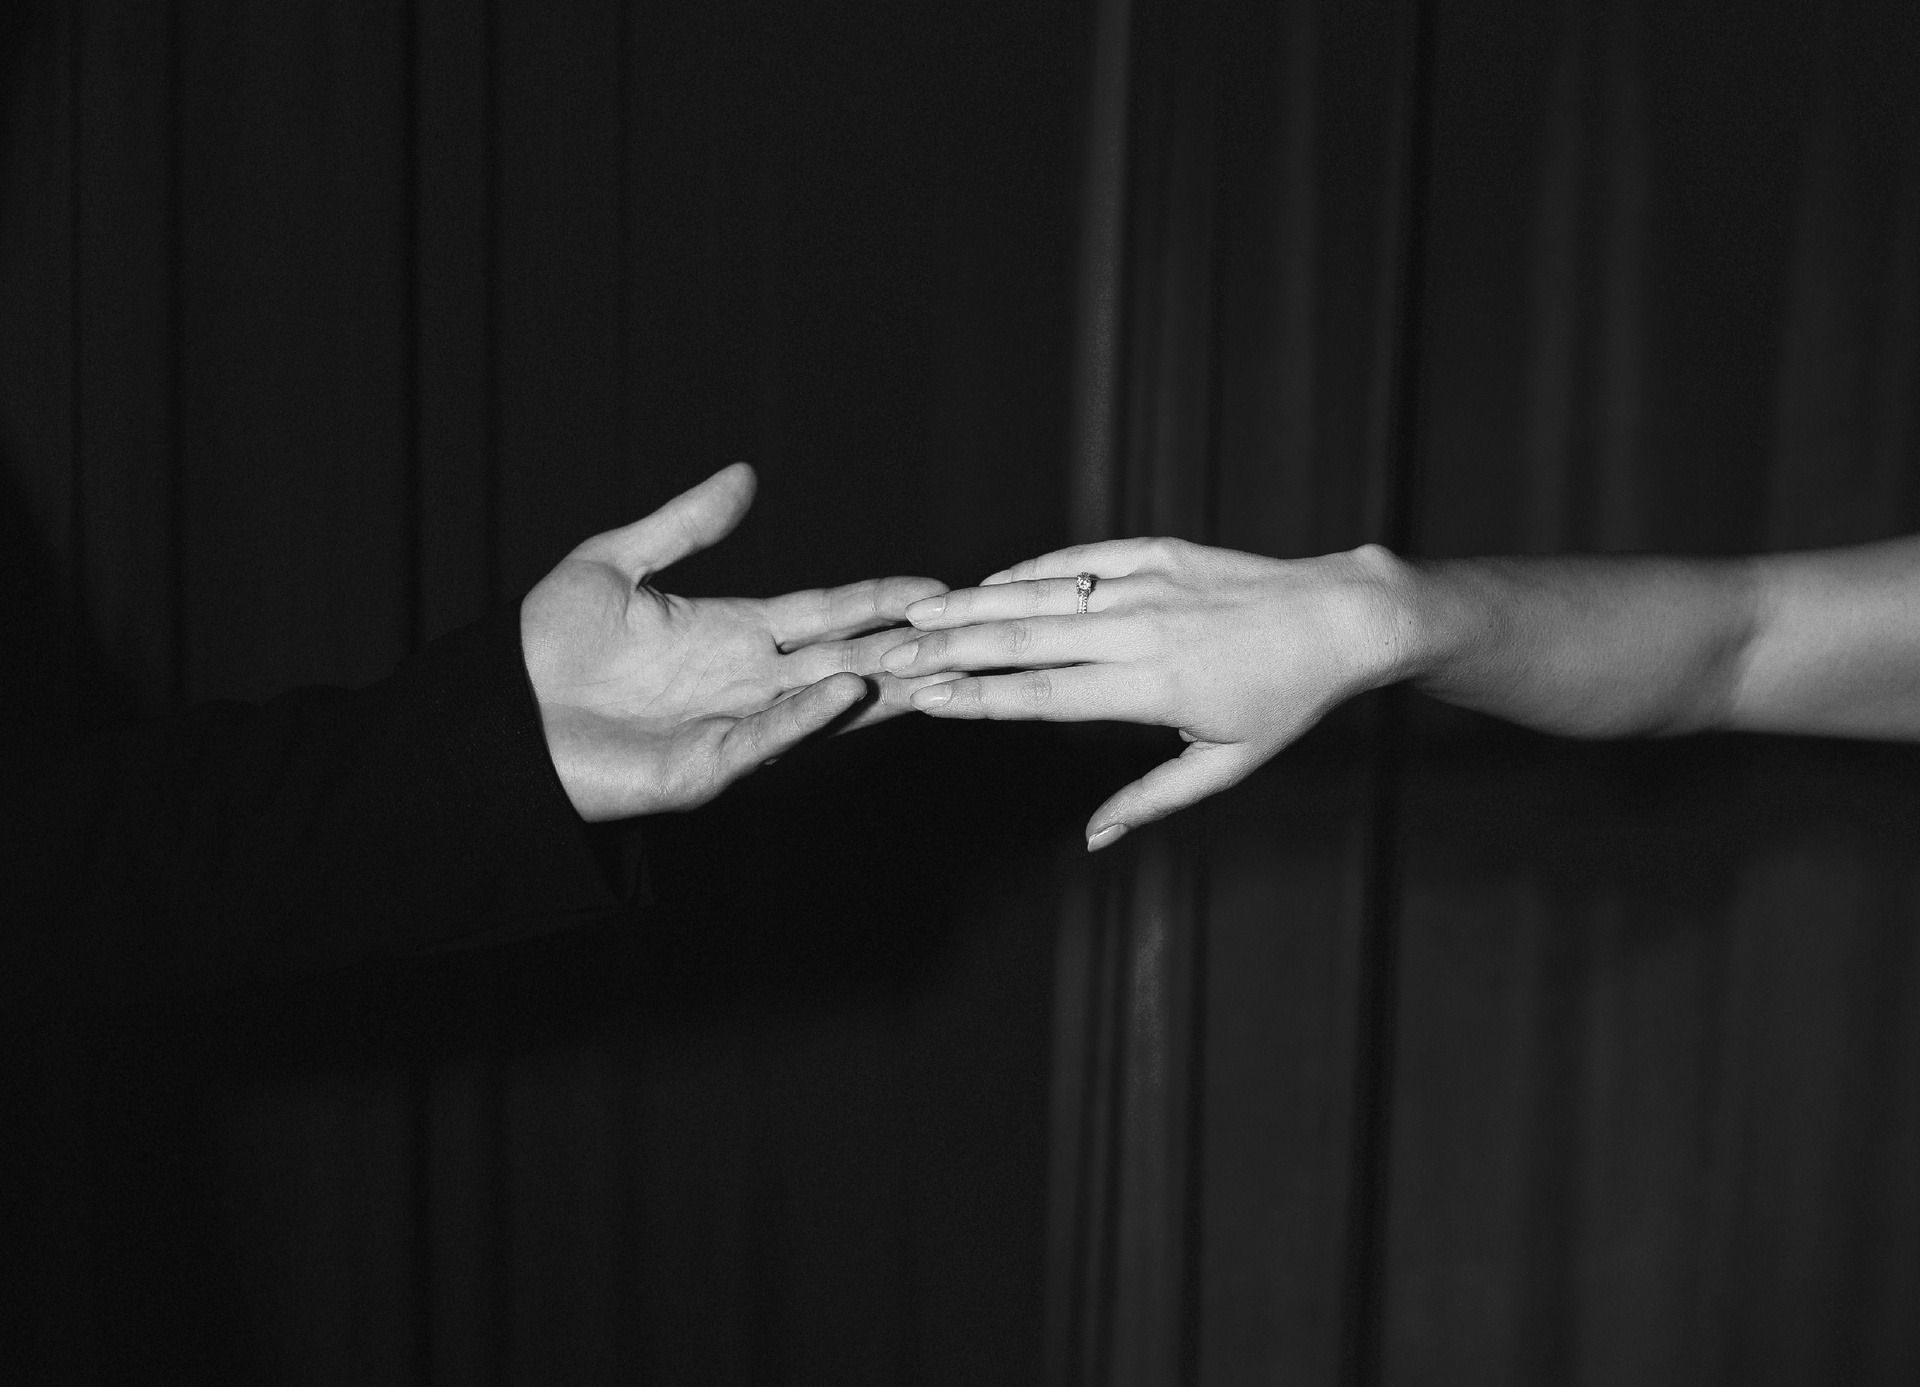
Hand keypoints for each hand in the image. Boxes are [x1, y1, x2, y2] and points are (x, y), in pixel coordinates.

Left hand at [521, 463, 947, 820]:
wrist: (496, 717)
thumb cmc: (545, 647)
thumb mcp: (615, 564)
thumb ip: (685, 524)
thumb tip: (745, 475)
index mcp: (731, 634)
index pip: (824, 612)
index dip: (878, 597)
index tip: (936, 583)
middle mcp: (744, 682)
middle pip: (843, 655)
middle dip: (903, 642)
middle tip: (968, 627)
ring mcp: (732, 727)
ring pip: (823, 702)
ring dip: (878, 683)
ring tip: (933, 660)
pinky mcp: (705, 768)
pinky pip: (767, 738)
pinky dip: (808, 716)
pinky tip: (847, 689)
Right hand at [881, 537, 1410, 847]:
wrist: (1339, 618)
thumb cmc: (1284, 702)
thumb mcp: (1224, 765)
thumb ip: (1149, 800)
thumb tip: (1090, 840)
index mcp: (1152, 686)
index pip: (1043, 694)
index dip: (976, 698)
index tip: (923, 701)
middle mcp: (1140, 630)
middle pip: (1025, 639)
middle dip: (950, 648)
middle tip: (893, 656)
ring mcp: (1147, 583)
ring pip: (1042, 593)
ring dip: (974, 604)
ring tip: (918, 613)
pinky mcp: (1157, 551)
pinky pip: (1078, 560)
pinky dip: (1029, 572)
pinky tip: (989, 584)